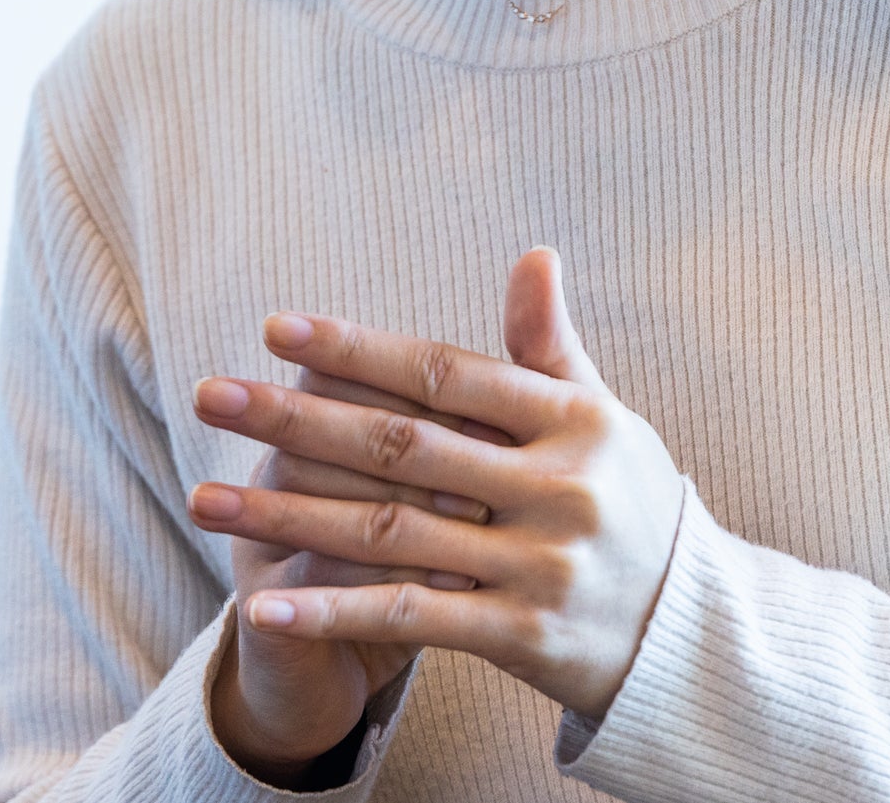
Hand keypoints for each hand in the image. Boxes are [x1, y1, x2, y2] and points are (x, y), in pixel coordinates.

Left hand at [189, 248, 683, 723]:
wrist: (686, 630)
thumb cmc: (626, 502)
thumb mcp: (601, 418)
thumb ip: (550, 345)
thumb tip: (533, 254)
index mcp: (571, 422)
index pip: (443, 373)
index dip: (357, 350)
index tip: (276, 331)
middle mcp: (556, 487)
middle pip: (401, 446)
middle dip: (295, 421)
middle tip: (210, 396)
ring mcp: (538, 565)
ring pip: (390, 532)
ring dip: (287, 517)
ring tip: (203, 500)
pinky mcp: (520, 636)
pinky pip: (411, 619)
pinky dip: (333, 610)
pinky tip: (262, 603)